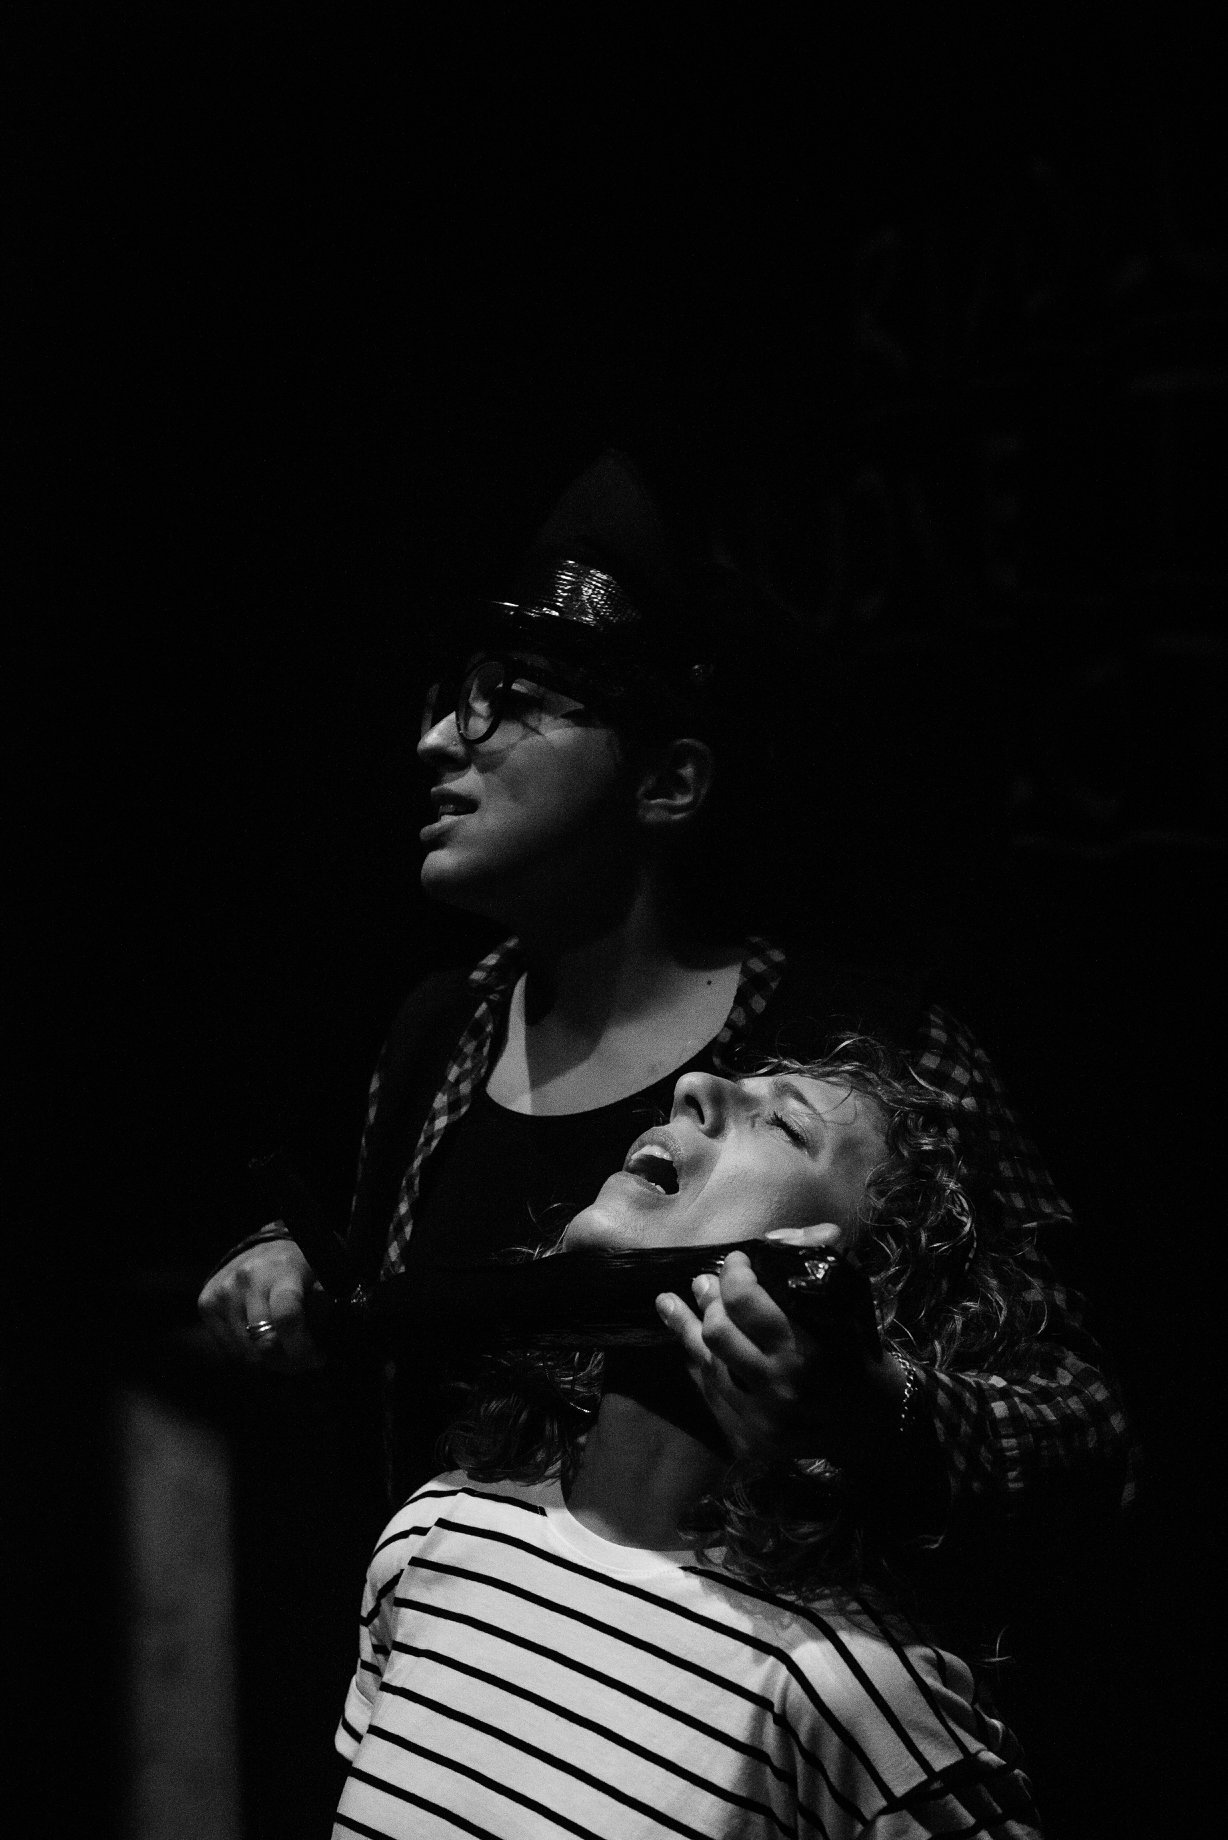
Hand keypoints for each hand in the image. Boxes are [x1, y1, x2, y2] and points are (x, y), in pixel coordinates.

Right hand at [197, 1235, 327, 1370]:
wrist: (260, 1248)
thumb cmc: (296, 1267)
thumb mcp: (319, 1278)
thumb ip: (323, 1306)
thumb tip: (319, 1343)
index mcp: (281, 1270)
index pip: (287, 1316)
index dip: (301, 1347)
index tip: (317, 1358)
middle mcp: (247, 1280)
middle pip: (264, 1342)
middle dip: (288, 1362)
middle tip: (303, 1361)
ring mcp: (223, 1291)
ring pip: (245, 1352)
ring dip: (269, 1362)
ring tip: (285, 1353)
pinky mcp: (206, 1302)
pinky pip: (228, 1349)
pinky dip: (248, 1354)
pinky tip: (262, 1343)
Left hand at [654, 1240, 895, 1463]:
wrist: (880, 1423)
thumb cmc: (863, 1355)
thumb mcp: (850, 1303)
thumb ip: (815, 1261)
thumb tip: (776, 1237)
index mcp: (806, 1349)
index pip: (745, 1301)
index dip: (734, 1273)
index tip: (737, 1261)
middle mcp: (780, 1386)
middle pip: (717, 1332)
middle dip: (707, 1299)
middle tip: (704, 1282)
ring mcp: (763, 1419)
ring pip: (706, 1364)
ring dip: (687, 1328)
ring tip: (670, 1303)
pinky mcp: (752, 1441)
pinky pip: (710, 1395)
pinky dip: (698, 1365)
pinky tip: (688, 1343)